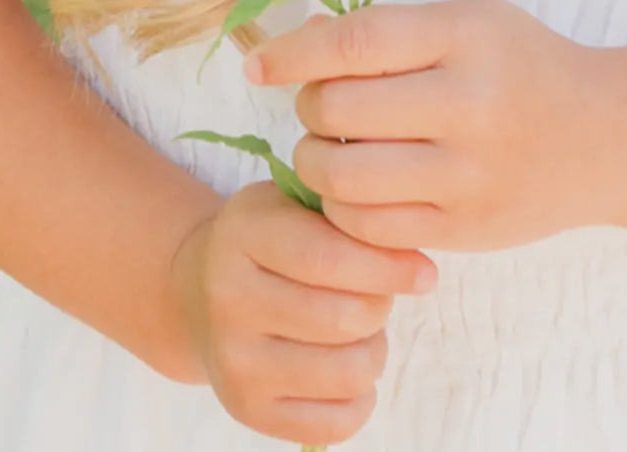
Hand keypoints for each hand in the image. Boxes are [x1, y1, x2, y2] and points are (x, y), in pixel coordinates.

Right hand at [170, 182, 437, 445]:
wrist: (201, 291)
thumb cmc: (276, 240)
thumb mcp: (301, 204)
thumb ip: (352, 215)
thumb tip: (412, 259)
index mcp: (243, 233)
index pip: (330, 257)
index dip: (389, 267)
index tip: (425, 272)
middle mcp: (228, 297)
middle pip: (346, 318)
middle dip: (380, 306)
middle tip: (374, 296)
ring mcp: (233, 359)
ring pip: (349, 372)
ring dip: (373, 350)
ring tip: (359, 331)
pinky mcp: (246, 408)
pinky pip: (336, 422)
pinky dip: (359, 398)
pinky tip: (345, 366)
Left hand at [243, 0, 619, 251]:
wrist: (605, 137)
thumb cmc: (523, 68)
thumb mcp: (471, 24)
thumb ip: (390, 32)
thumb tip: (294, 44)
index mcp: (468, 38)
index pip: (353, 43)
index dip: (291, 53)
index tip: (256, 65)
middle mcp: (471, 105)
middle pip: (337, 111)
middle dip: (310, 108)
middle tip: (325, 108)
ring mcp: (470, 174)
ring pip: (342, 178)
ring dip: (315, 163)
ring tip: (333, 151)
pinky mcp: (467, 228)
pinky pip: (369, 228)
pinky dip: (344, 209)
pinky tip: (359, 189)